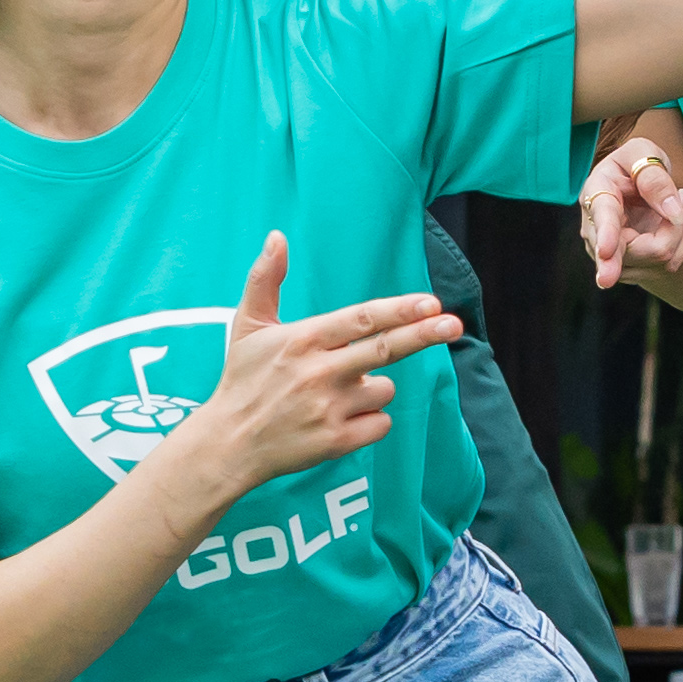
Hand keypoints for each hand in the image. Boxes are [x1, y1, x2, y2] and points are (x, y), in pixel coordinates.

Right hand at [168, 233, 462, 498]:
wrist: (229, 445)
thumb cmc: (242, 380)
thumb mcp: (247, 326)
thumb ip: (265, 279)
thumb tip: (277, 236)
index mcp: (301, 340)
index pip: (359, 319)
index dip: (398, 310)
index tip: (430, 302)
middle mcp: (318, 373)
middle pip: (384, 349)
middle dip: (424, 334)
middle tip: (453, 324)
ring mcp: (328, 409)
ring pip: (383, 389)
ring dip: (373, 387)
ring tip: (336, 393)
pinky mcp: (336, 442)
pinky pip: (380, 424)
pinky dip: (370, 421)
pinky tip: (340, 419)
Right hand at [581, 133, 682, 286]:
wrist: (634, 180)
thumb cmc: (635, 162)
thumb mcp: (642, 152)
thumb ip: (654, 177)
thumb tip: (673, 212)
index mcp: (596, 195)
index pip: (602, 219)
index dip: (605, 237)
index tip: (605, 252)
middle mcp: (598, 231)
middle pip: (634, 250)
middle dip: (665, 239)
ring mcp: (613, 254)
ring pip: (657, 257)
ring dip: (679, 231)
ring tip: (680, 199)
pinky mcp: (633, 266)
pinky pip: (668, 263)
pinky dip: (682, 242)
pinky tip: (681, 220)